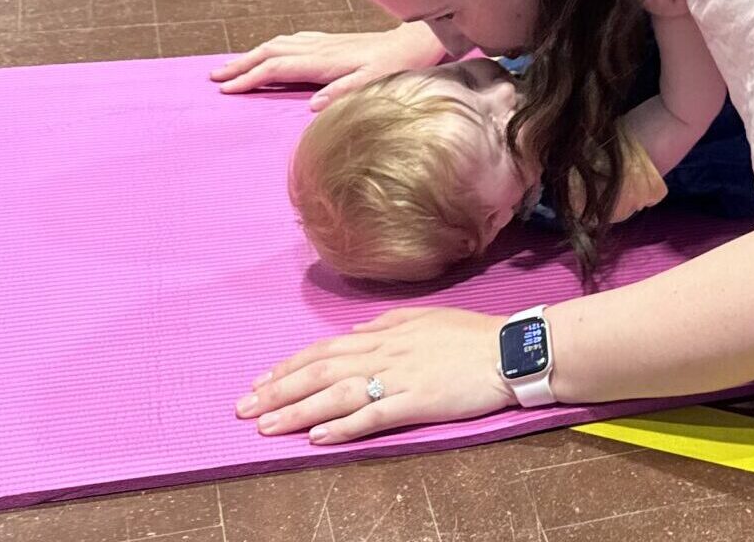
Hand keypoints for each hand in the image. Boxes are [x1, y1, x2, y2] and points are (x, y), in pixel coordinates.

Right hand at [210, 24, 445, 110]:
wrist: (416, 42)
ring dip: (252, 54)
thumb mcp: (374, 83)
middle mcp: (319, 47)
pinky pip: (293, 40)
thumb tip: (313, 105)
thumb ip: (344, 93)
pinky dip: (273, 46)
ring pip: (278, 43)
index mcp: (324, 60)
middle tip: (214, 78)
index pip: (276, 68)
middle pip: (269, 52)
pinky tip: (271, 50)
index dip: (249, 78)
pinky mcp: (331, 40)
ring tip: (231, 66)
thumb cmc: (397, 66)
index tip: (226, 90)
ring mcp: (324, 41)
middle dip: (240, 64)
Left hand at [237, 308, 514, 444]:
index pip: (325, 349)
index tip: (260, 380)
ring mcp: (399, 377)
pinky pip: (372, 415)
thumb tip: (357, 329)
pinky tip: (317, 436)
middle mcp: (384, 353)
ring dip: (297, 410)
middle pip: (320, 371)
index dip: (289, 365)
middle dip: (278, 390)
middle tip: (243, 408)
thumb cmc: (471, 334)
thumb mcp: (424, 317)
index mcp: (385, 333)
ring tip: (266, 426)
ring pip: (337, 394)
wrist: (510, 349)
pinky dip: (342, 426)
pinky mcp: (417, 401)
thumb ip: (387, 324)